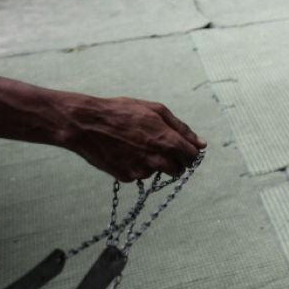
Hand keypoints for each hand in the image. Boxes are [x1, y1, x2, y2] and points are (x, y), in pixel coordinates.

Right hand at [62, 95, 205, 180]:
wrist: (86, 124)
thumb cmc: (123, 112)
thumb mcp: (156, 111)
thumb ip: (182, 129)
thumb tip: (202, 144)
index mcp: (169, 142)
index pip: (192, 158)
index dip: (188, 152)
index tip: (181, 147)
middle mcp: (158, 161)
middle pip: (177, 169)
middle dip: (173, 159)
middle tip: (158, 145)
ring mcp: (141, 172)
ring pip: (157, 171)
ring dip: (153, 161)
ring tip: (135, 143)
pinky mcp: (126, 178)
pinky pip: (139, 174)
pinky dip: (136, 165)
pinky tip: (124, 151)